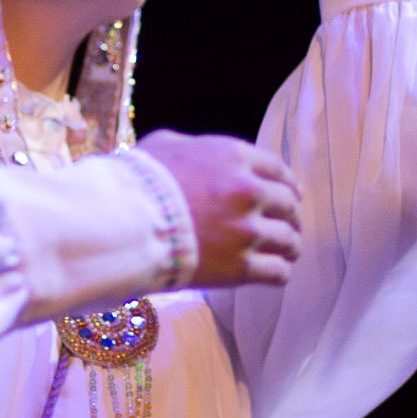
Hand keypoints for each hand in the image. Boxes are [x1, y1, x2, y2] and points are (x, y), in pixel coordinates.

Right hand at [137, 130, 301, 285]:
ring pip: (289, 240)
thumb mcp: (164, 145)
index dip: (288, 183)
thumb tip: (192, 150)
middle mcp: (249, 191)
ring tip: (287, 252)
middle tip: (289, 225)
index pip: (278, 169)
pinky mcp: (240, 267)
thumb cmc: (139, 181)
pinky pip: (277, 271)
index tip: (291, 194)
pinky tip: (274, 272)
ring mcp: (247, 231)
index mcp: (234, 157)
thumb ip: (191, 146)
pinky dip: (279, 272)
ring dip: (290, 245)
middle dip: (291, 215)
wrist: (125, 223)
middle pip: (289, 205)